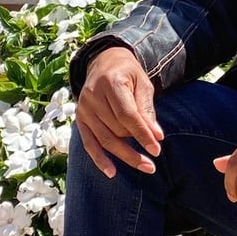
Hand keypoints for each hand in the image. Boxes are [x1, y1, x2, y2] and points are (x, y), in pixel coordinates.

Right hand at [74, 47, 163, 177]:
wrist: (104, 62)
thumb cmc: (128, 73)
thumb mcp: (143, 84)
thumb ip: (147, 109)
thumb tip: (156, 136)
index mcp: (111, 83)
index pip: (127, 115)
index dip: (142, 134)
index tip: (157, 149)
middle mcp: (93, 96)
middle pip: (116, 129)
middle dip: (136, 146)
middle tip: (153, 161)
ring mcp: (83, 109)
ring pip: (105, 139)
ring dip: (125, 156)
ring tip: (145, 166)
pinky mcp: (79, 119)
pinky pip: (89, 143)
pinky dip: (99, 159)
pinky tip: (112, 173)